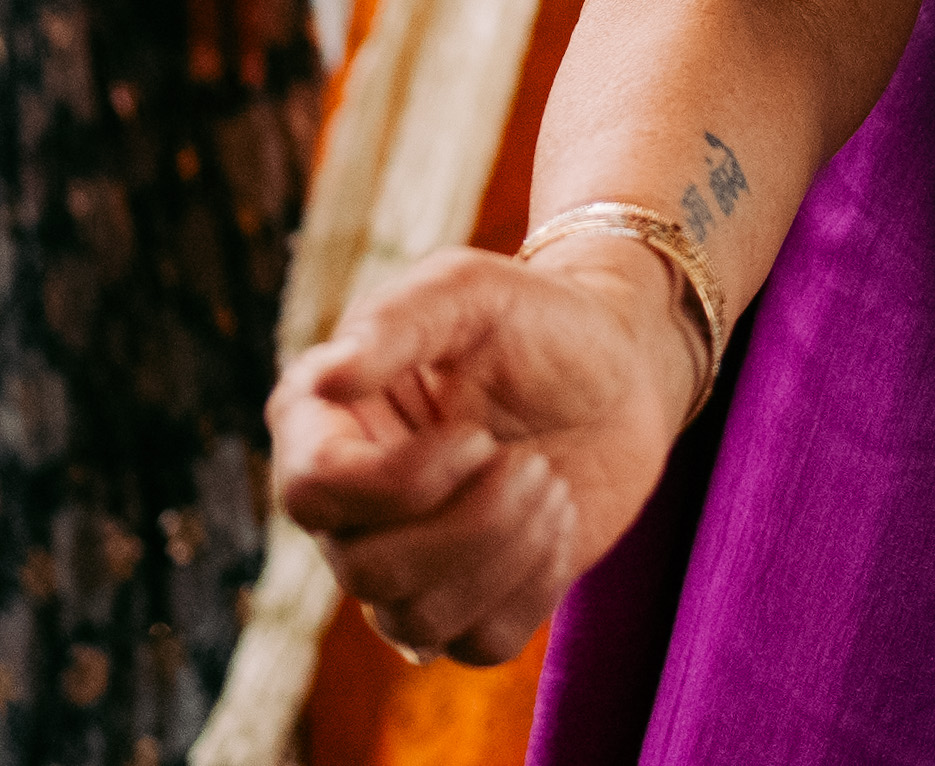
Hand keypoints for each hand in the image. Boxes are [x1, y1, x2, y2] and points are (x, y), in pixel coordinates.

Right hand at [272, 242, 702, 666]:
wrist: (622, 368)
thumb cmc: (535, 316)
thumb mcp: (471, 291)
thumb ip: (397, 321)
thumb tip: (327, 377)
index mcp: (326, 424)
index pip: (312, 491)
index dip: (397, 482)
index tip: (477, 435)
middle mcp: (349, 506)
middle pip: (365, 571)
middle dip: (469, 525)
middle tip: (532, 465)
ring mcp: (405, 563)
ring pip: (416, 621)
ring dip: (504, 555)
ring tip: (551, 485)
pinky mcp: (468, 605)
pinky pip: (478, 644)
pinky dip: (533, 589)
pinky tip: (559, 524)